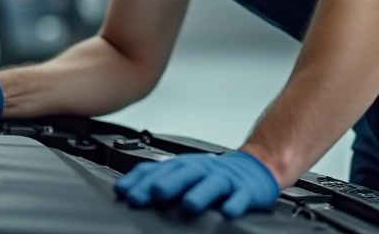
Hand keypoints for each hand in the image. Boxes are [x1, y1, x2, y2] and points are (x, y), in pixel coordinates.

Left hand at [113, 152, 280, 218]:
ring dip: (200, 193)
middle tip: (153, 193)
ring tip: (189, 205)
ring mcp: (225, 180)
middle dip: (168, 183)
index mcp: (185, 166)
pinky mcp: (246, 191)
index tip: (125, 193)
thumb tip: (123, 191)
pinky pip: (240, 198)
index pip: (159, 169)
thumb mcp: (184, 172)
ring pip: (212, 184)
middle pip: (184, 173)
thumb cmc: (213, 174)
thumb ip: (157, 179)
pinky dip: (235, 204)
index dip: (142, 180)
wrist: (255, 167)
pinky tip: (228, 212)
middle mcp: (203, 170)